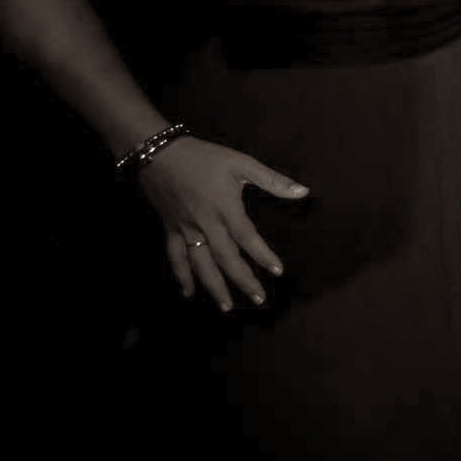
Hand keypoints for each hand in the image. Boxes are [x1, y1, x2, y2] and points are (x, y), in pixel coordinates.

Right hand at [138, 136, 308, 312]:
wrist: (157, 153)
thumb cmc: (203, 157)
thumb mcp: (240, 162)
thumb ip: (272, 180)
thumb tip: (303, 192)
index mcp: (224, 207)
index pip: (247, 237)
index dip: (263, 255)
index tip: (278, 271)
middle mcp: (205, 223)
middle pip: (225, 257)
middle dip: (242, 279)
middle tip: (258, 299)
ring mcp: (185, 228)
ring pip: (200, 263)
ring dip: (213, 286)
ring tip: (226, 307)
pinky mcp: (170, 228)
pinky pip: (175, 256)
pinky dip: (181, 275)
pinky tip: (188, 292)